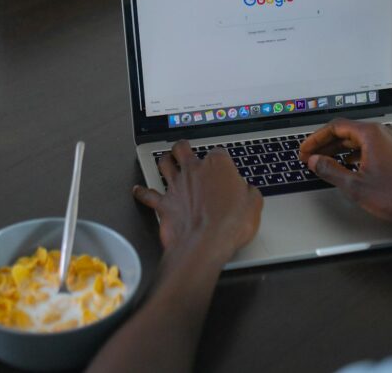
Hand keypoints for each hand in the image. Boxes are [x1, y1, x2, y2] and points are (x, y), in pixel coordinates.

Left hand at [133, 141, 262, 262]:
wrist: (205, 244)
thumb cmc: (230, 224)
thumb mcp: (254, 206)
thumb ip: (249, 193)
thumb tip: (248, 191)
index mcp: (217, 166)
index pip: (218, 153)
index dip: (221, 160)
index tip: (225, 169)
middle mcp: (194, 170)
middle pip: (183, 148)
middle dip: (183, 148)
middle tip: (184, 149)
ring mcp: (176, 185)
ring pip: (164, 163)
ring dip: (164, 161)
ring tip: (166, 160)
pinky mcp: (164, 204)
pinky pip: (148, 195)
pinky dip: (142, 192)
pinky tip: (138, 190)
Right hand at [299, 119, 391, 223]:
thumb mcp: (356, 186)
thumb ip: (331, 170)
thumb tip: (316, 161)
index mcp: (372, 134)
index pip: (336, 127)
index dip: (316, 139)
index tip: (306, 150)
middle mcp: (384, 132)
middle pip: (348, 131)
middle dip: (327, 145)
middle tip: (313, 157)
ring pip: (361, 139)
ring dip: (342, 149)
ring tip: (328, 162)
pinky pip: (373, 146)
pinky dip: (358, 153)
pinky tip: (352, 165)